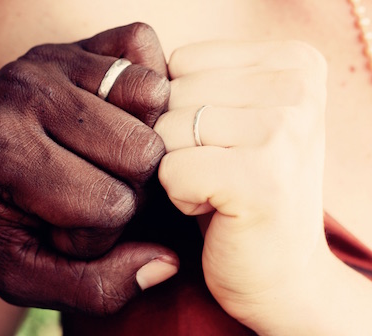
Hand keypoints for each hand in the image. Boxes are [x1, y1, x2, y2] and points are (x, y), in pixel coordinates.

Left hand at [0, 23, 176, 314]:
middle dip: (125, 187)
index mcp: (5, 154)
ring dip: (137, 137)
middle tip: (84, 191)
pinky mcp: (68, 43)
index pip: (112, 206)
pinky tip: (113, 115)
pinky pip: (140, 46)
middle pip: (143, 151)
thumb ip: (94, 287)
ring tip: (98, 155)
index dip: (97, 234)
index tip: (61, 227)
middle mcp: (26, 93)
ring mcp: (49, 60)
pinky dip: (141, 87)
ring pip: (152, 99)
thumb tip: (166, 263)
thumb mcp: (22, 274)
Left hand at [155, 40, 327, 327]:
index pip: (182, 62)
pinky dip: (179, 197)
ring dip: (177, 168)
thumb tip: (138, 76)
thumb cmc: (242, 191)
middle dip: (177, 141)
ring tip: (219, 189)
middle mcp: (298, 86)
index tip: (221, 142)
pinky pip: (170, 170)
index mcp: (293, 62)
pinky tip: (217, 209)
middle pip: (171, 94)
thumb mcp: (229, 120)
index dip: (182, 109)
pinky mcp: (262, 177)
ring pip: (165, 131)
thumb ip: (197, 83)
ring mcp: (285, 129)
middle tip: (219, 172)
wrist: (281, 272)